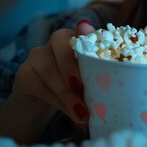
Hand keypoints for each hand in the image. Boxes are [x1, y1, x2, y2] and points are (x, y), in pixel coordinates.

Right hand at [0, 20, 96, 143]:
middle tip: (81, 88)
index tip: (97, 59)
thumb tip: (122, 96)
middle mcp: (56, 41)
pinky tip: (70, 113)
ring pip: (49, 69)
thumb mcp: (93, 82)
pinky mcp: (24, 73)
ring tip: (82, 113)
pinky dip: (56, 101)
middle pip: (61, 44)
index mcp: (79, 38)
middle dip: (71, 66)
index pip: (84, 33)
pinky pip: (38, 85)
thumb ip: (102, 79)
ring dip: (66, 93)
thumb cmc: (77, 88)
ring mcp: (37, 55)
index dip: (89, 41)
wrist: (43, 101)